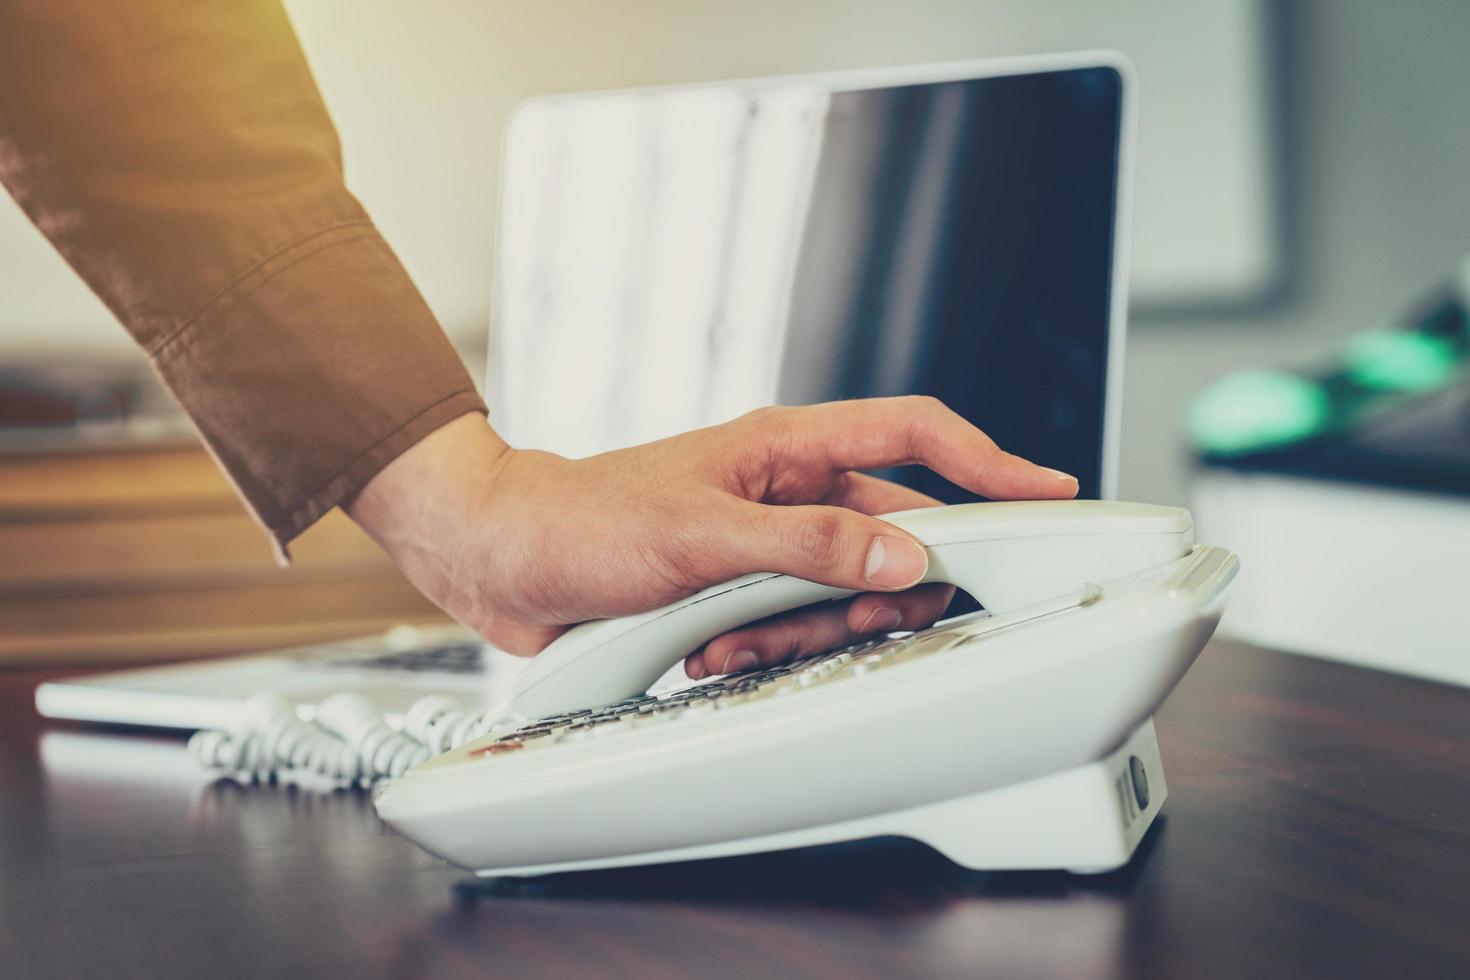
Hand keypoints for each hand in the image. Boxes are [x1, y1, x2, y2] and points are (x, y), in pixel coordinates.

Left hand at [345, 398, 1077, 678]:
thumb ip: (808, 548)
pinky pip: (789, 630)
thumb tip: (906, 559)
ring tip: (732, 641)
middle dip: (872, 595)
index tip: (1046, 494)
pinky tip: (707, 652)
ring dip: (798, 634)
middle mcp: (784, 492)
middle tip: (845, 624)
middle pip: (887, 541)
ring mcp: (761, 544)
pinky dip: (759, 652)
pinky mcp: (736, 593)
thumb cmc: (583, 520)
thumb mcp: (701, 535)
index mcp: (786, 449)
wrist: (505, 561)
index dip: (986, 463)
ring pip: (839, 596)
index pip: (912, 438)